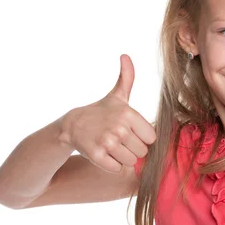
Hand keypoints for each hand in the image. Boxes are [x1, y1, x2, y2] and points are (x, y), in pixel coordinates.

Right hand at [60, 54, 156, 172]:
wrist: (72, 125)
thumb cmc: (101, 112)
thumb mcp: (117, 96)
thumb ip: (127, 78)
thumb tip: (125, 55)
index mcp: (128, 114)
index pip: (152, 138)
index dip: (143, 137)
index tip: (131, 131)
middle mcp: (119, 128)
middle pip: (142, 151)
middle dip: (133, 148)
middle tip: (120, 140)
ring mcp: (107, 142)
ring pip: (131, 161)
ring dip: (123, 158)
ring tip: (113, 147)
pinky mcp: (97, 156)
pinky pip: (117, 169)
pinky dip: (113, 165)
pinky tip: (105, 154)